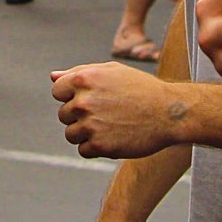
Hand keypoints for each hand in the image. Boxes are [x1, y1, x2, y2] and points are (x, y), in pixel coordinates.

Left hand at [50, 62, 178, 158]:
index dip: (72, 96)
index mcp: (83, 79)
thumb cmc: (140, 88)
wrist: (168, 112)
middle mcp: (84, 101)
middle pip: (63, 115)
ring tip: (108, 127)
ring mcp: (90, 125)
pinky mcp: (100, 146)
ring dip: (85, 134)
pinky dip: (95, 148)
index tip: (91, 99)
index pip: (57, 91)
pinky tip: (112, 138)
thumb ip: (79, 73)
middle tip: (105, 114)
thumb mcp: (111, 71)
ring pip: (70, 134)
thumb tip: (52, 76)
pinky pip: (83, 150)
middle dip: (79, 115)